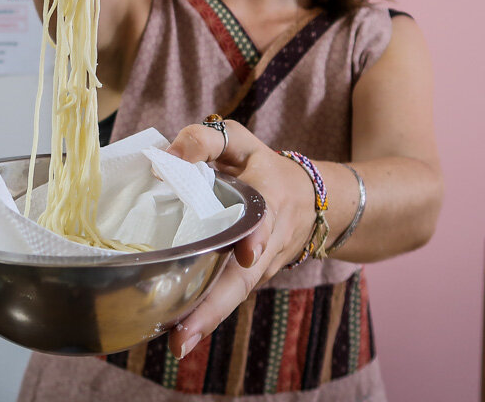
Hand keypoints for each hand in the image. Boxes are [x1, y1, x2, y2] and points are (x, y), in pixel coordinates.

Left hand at [164, 118, 318, 358]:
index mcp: (269, 199)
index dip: (257, 236)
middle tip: (183, 335)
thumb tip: (168, 157)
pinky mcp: (252, 277)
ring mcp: (261, 264)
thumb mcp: (241, 142)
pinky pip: (229, 295)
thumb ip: (206, 141)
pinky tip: (179, 333)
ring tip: (177, 344)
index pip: (264, 219)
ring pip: (236, 294)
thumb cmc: (264, 167)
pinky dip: (208, 315)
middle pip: (244, 276)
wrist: (316, 201)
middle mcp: (268, 239)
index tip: (248, 255)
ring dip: (208, 320)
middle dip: (215, 306)